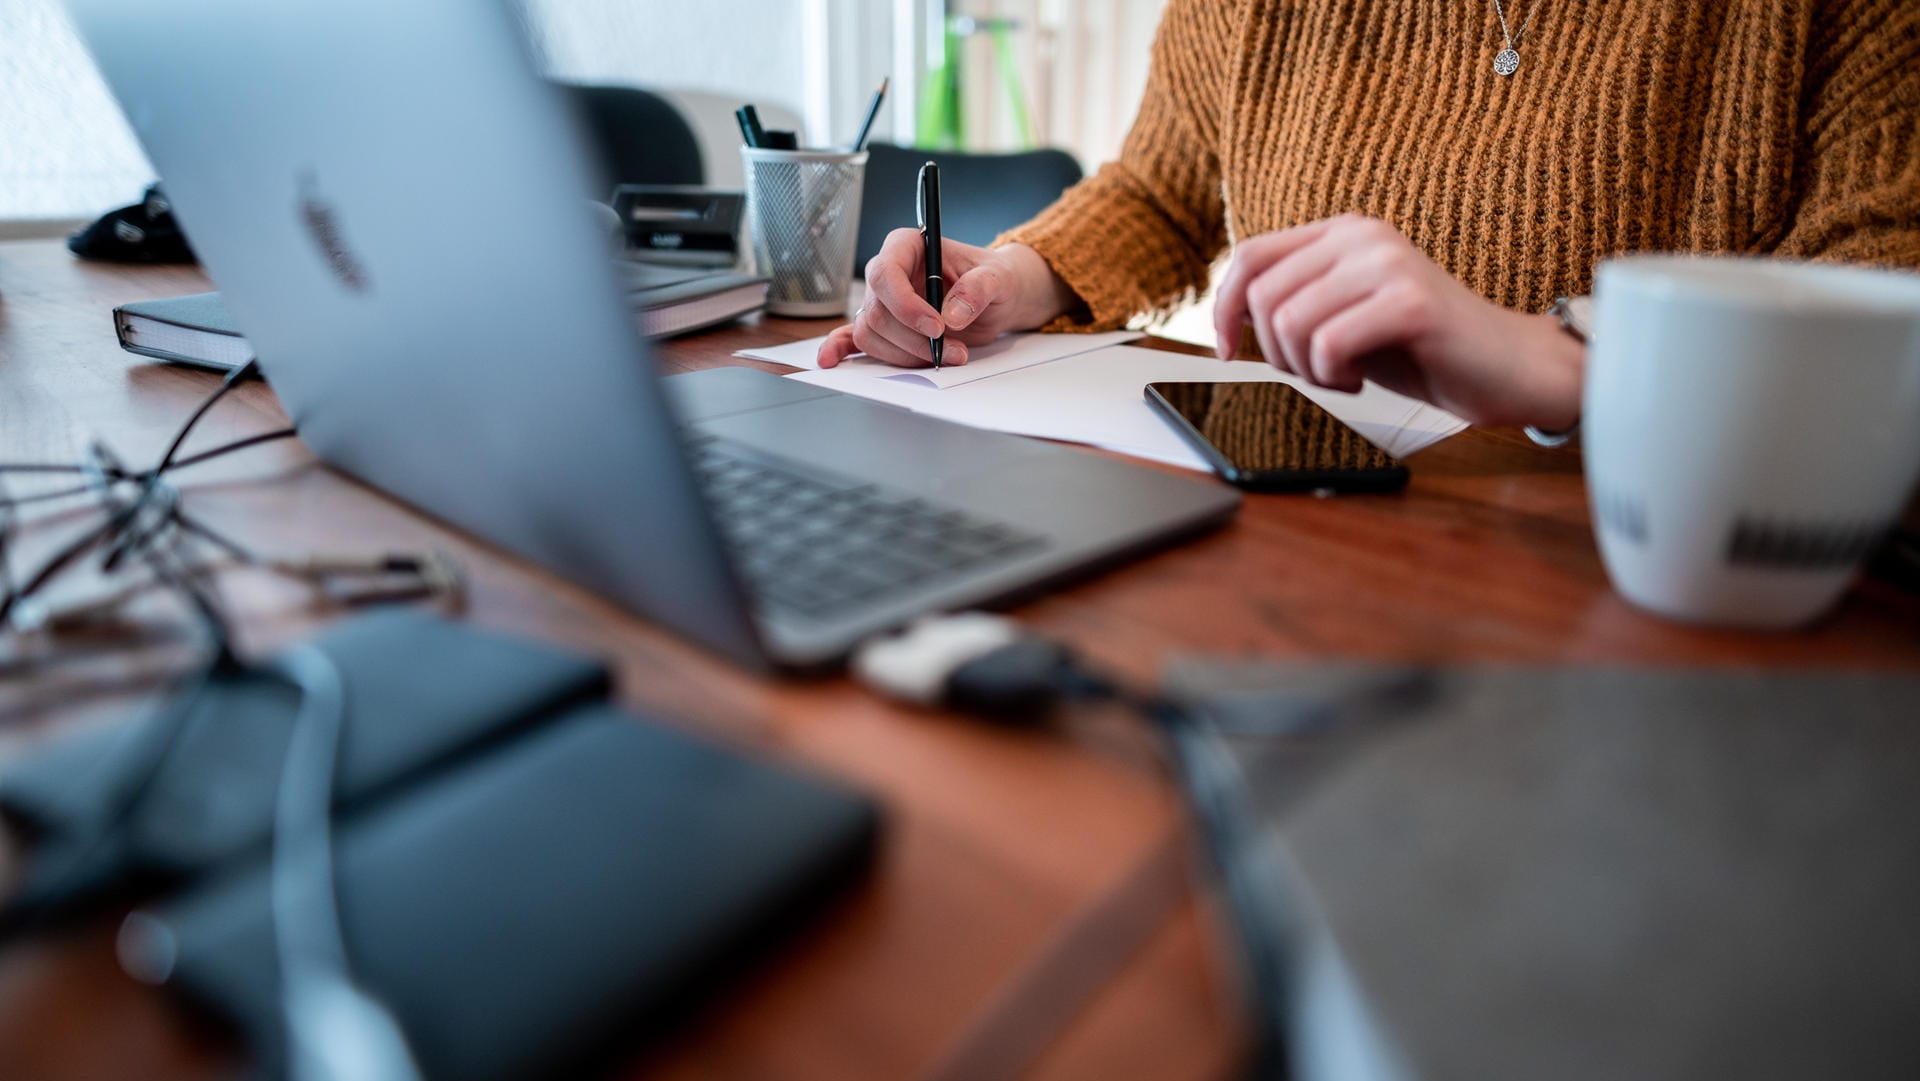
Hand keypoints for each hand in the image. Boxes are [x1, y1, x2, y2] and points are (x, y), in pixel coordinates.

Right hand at [818, 233, 1073, 367]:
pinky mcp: (886, 327)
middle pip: (878, 311)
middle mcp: (889, 273)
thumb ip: (979, 289)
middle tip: (953, 350)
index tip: (937, 327)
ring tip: (946, 357)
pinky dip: (841, 350)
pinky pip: (854, 338)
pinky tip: (829, 361)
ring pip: (872, 333)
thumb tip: (953, 314)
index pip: (886, 273)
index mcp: (908, 247)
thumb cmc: (994, 278)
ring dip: (906, 355)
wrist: (996, 298)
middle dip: (913, 339)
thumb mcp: (999, 278)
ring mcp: (883, 302)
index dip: (905, 305)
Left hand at [1213, 214, 1583, 429]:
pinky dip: (1334, 377)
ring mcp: (1388, 264)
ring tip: (1346, 375)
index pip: (1249, 258)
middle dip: (1276, 353)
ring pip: (1291, 324)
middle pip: (1264, 298)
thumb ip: (1294, 302)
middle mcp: (1362, 235)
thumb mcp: (1343, 316)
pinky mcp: (1410, 302)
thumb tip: (1227, 316)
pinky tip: (1363, 379)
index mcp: (1341, 233)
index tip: (1228, 351)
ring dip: (1307, 370)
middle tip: (1319, 372)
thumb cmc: (1420, 348)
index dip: (1223, 309)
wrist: (1506, 367)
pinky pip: (1329, 345)